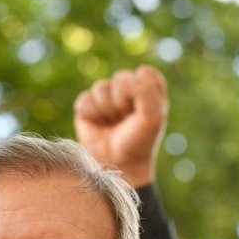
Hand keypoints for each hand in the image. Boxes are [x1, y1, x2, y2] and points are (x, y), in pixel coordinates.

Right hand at [74, 66, 167, 187]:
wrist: (117, 164)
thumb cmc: (139, 141)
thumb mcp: (153, 118)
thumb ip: (145, 91)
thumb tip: (122, 78)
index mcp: (147, 89)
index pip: (144, 73)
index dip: (142, 91)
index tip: (143, 110)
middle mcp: (126, 90)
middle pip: (121, 77)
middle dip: (123, 100)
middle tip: (126, 118)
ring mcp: (105, 98)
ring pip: (100, 87)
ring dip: (107, 108)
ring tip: (111, 123)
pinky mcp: (86, 107)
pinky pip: (85, 99)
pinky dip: (91, 113)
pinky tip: (97, 124)